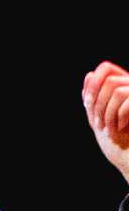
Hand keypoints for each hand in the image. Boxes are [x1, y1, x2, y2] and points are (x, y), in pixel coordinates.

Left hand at [83, 61, 128, 177]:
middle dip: (97, 105)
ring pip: (116, 90)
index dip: (93, 84)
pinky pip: (126, 101)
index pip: (106, 68)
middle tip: (97, 126)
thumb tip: (89, 75)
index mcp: (124, 86)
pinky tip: (119, 129)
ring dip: (106, 113)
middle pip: (109, 80)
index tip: (86, 105)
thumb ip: (94, 99)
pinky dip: (118, 117)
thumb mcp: (100, 119)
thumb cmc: (117, 142)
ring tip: (108, 130)